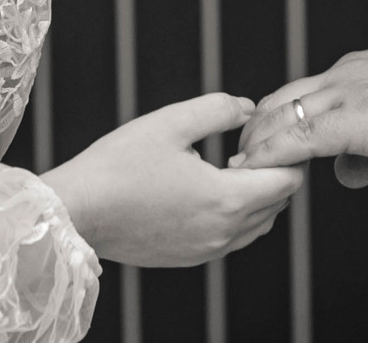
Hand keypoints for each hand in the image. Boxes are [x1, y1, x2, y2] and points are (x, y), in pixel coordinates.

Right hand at [42, 94, 304, 266]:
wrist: (78, 211)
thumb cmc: (118, 166)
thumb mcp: (171, 122)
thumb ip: (218, 110)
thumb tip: (248, 108)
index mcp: (225, 199)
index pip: (287, 182)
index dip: (290, 155)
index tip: (275, 136)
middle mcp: (223, 232)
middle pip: (277, 204)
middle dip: (274, 173)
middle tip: (252, 146)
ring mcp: (207, 251)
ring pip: (258, 225)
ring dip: (256, 197)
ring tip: (230, 168)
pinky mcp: (189, 259)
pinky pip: (232, 239)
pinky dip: (236, 216)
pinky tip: (208, 191)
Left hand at [232, 46, 367, 185]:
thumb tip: (345, 175)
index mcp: (358, 71)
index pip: (300, 93)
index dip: (275, 120)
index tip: (259, 145)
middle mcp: (346, 75)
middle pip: (280, 99)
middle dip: (255, 131)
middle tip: (238, 159)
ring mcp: (349, 92)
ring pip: (282, 116)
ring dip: (257, 145)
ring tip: (240, 171)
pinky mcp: (356, 117)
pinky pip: (300, 137)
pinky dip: (273, 155)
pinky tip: (258, 172)